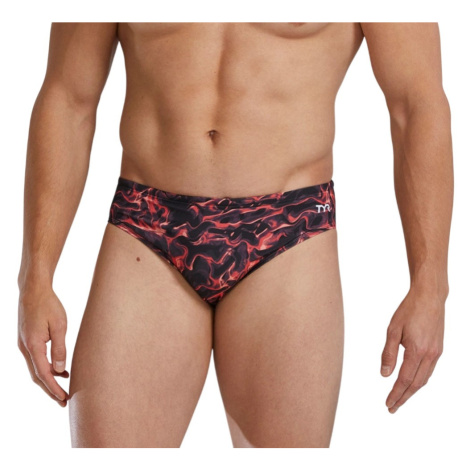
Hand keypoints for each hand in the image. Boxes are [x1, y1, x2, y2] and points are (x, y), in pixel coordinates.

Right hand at [18, 285, 69, 406]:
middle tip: (64, 401)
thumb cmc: (49, 305)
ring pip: (36, 368)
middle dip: (50, 389)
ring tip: (65, 387)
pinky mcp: (27, 340)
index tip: (63, 399)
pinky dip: (47, 367)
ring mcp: (24, 344)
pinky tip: (61, 369)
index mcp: (33, 345)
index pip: (43, 374)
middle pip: (37, 376)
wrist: (33, 290)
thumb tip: (60, 369)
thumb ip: (60, 348)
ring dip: (49, 379)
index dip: (53, 388)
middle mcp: (25, 348)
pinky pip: (37, 359)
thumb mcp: (60, 325)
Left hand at [380, 287, 444, 412]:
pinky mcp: (438, 348)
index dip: (395, 394)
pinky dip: (420, 379)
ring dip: (412, 391)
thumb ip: (388, 353)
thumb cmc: (409, 310)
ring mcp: (436, 353)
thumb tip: (384, 374)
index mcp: (417, 351)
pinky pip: (429, 370)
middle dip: (404, 398)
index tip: (388, 404)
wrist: (430, 297)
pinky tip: (412, 381)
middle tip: (392, 408)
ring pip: (424, 379)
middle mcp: (430, 355)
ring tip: (400, 398)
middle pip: (416, 384)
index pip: (404, 380)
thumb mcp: (392, 330)